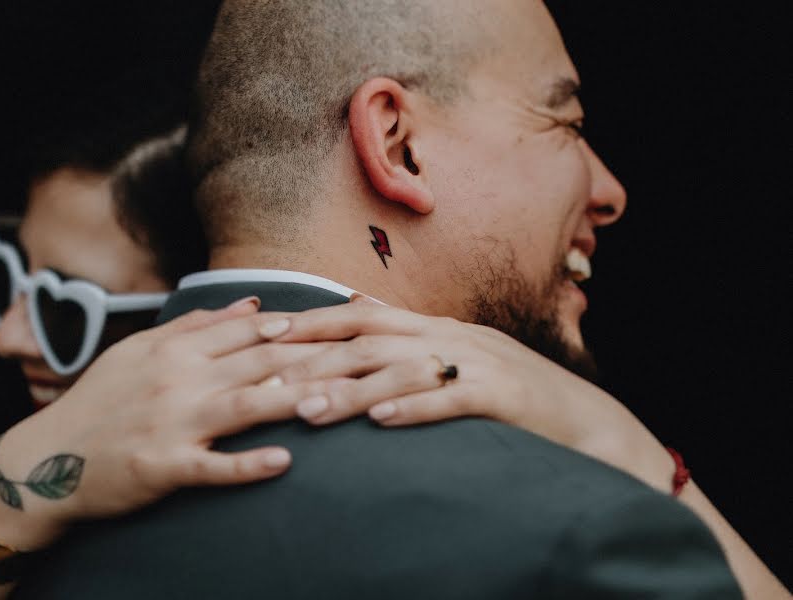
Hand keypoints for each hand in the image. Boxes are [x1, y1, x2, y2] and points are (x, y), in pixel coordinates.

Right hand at [0, 298, 337, 548]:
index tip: (344, 325)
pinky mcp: (163, 467)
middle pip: (258, 362)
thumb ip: (197, 326)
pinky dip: (247, 464)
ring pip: (245, 406)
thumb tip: (253, 305)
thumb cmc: (101, 401)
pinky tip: (283, 462)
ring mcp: (172, 424)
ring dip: (294, 400)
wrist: (46, 461)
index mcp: (175, 349)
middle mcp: (177, 380)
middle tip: (364, 357)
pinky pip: (212, 466)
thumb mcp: (141, 350)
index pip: (248, 331)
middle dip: (315, 359)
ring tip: (339, 400)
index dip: (300, 327)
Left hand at [260, 299, 674, 492]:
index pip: (363, 316)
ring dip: (351, 389)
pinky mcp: (505, 396)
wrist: (589, 421)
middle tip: (267, 378)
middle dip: (316, 357)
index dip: (313, 323)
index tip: (265, 336)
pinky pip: (453, 400)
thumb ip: (409, 336)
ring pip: (404, 370)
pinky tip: (381, 421)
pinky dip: (414, 408)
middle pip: (372, 339)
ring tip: (307, 409)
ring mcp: (479, 363)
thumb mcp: (459, 357)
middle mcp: (452, 336)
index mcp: (436, 327)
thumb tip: (358, 309)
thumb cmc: (514, 396)